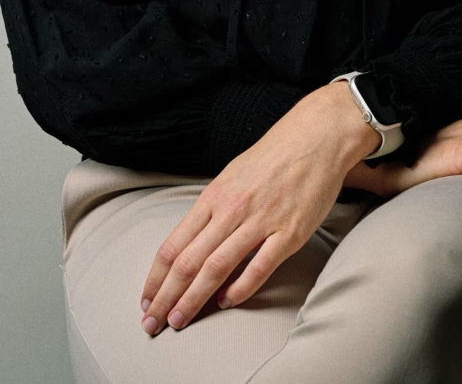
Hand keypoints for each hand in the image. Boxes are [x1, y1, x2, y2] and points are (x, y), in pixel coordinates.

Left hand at [139, 82, 379, 335]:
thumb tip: (193, 246)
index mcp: (213, 196)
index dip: (155, 278)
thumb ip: (212, 211)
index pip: (173, 245)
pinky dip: (239, 290)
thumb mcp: (231, 176)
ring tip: (178, 322)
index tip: (145, 301)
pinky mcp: (289, 232)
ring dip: (193, 300)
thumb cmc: (272, 157)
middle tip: (152, 324)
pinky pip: (259, 268)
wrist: (316, 136)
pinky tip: (226, 303)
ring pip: (216, 268)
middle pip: (188, 262)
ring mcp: (260, 221)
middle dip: (165, 298)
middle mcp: (231, 210)